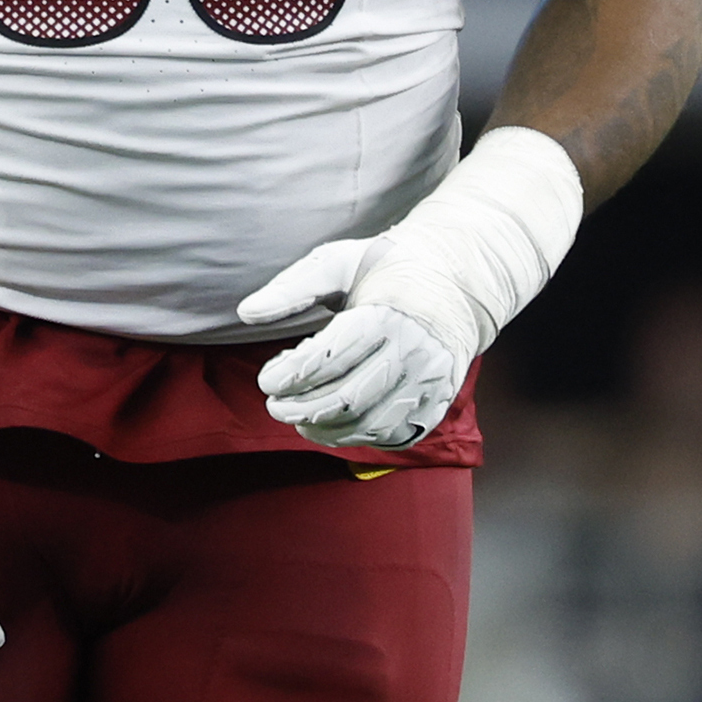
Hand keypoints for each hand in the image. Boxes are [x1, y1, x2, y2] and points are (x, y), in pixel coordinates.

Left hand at [238, 238, 465, 450]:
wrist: (456, 283)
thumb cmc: (386, 269)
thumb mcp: (338, 262)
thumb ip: (291, 287)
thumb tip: (246, 312)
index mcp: (387, 314)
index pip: (331, 358)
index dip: (292, 375)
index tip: (266, 380)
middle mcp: (414, 352)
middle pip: (347, 398)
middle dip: (302, 409)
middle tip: (275, 406)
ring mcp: (431, 381)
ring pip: (371, 425)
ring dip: (327, 430)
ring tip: (299, 419)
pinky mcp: (439, 402)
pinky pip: (396, 435)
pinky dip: (359, 438)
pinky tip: (334, 426)